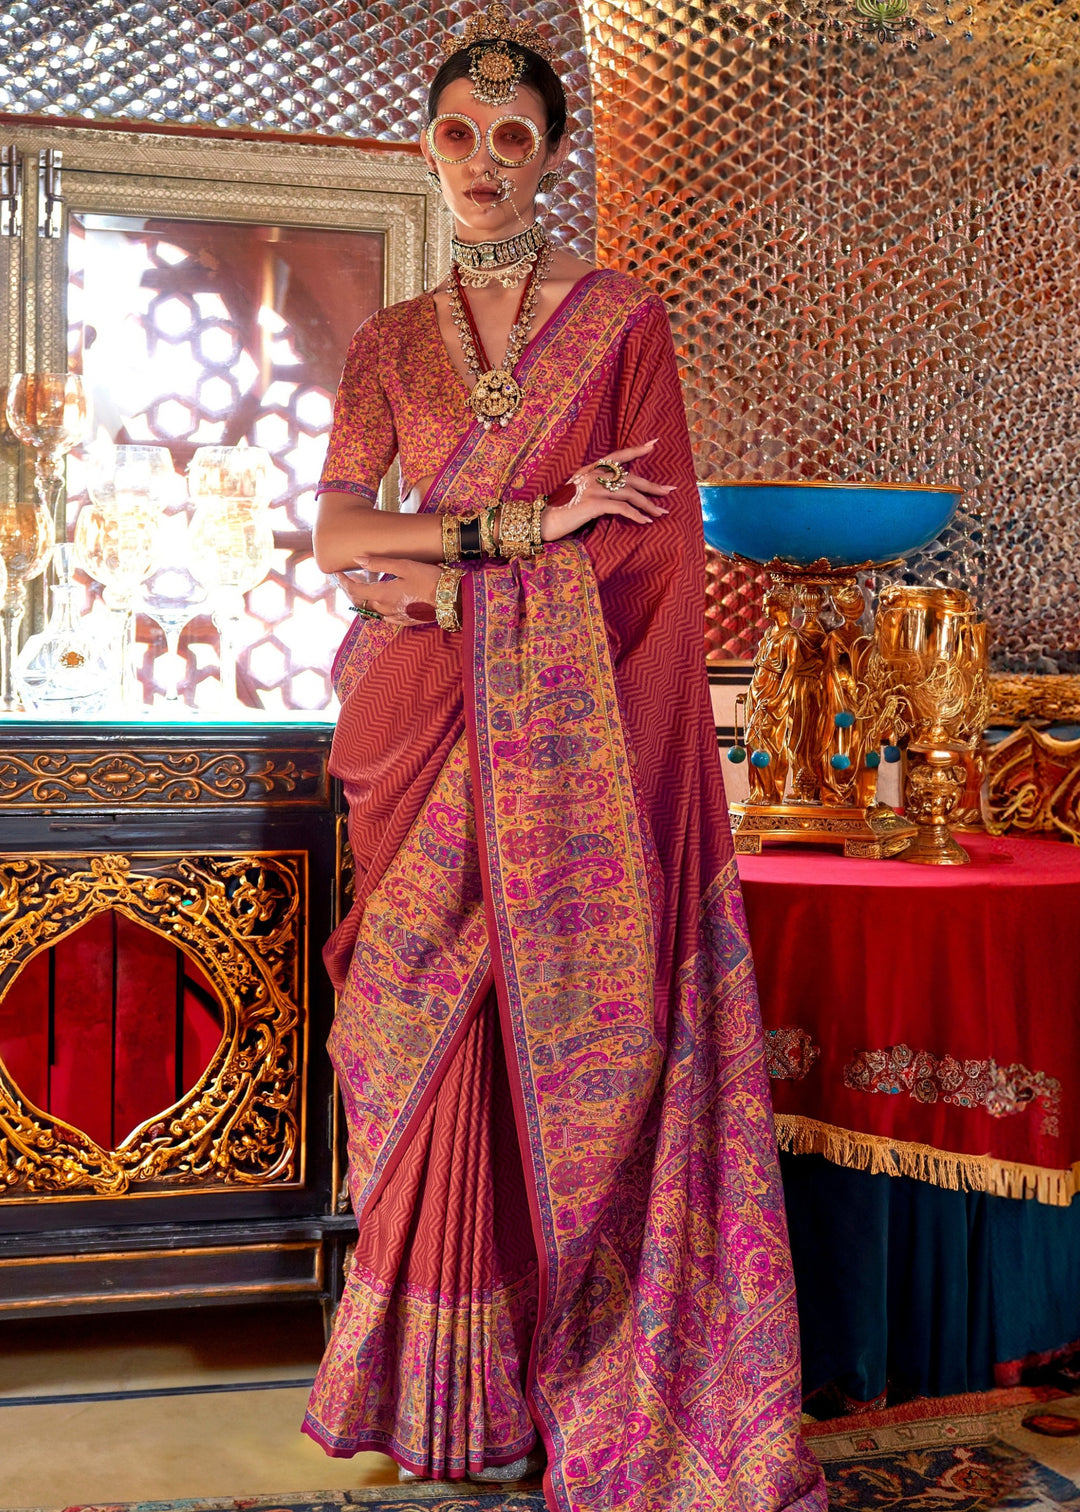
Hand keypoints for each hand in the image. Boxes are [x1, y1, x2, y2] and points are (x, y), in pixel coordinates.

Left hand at [337, 555, 442, 626]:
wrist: (451, 598)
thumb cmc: (429, 579)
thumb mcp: (404, 565)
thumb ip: (379, 563)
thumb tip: (357, 560)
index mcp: (383, 594)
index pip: (355, 591)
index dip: (344, 582)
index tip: (337, 574)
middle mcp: (386, 608)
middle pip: (361, 602)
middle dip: (351, 591)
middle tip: (346, 580)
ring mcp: (396, 617)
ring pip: (373, 610)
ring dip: (364, 600)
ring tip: (362, 588)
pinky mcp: (405, 621)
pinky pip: (386, 617)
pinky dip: (378, 608)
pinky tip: (381, 602)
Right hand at [540, 440, 675, 543]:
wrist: (542, 520)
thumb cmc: (561, 509)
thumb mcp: (578, 491)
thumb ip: (596, 486)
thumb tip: (616, 492)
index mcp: (590, 469)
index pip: (618, 456)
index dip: (637, 450)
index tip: (654, 444)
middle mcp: (593, 474)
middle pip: (631, 478)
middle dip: (652, 486)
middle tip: (669, 491)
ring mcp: (594, 488)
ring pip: (630, 494)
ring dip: (648, 505)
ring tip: (661, 513)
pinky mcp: (594, 504)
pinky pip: (622, 508)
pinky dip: (636, 515)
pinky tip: (645, 522)